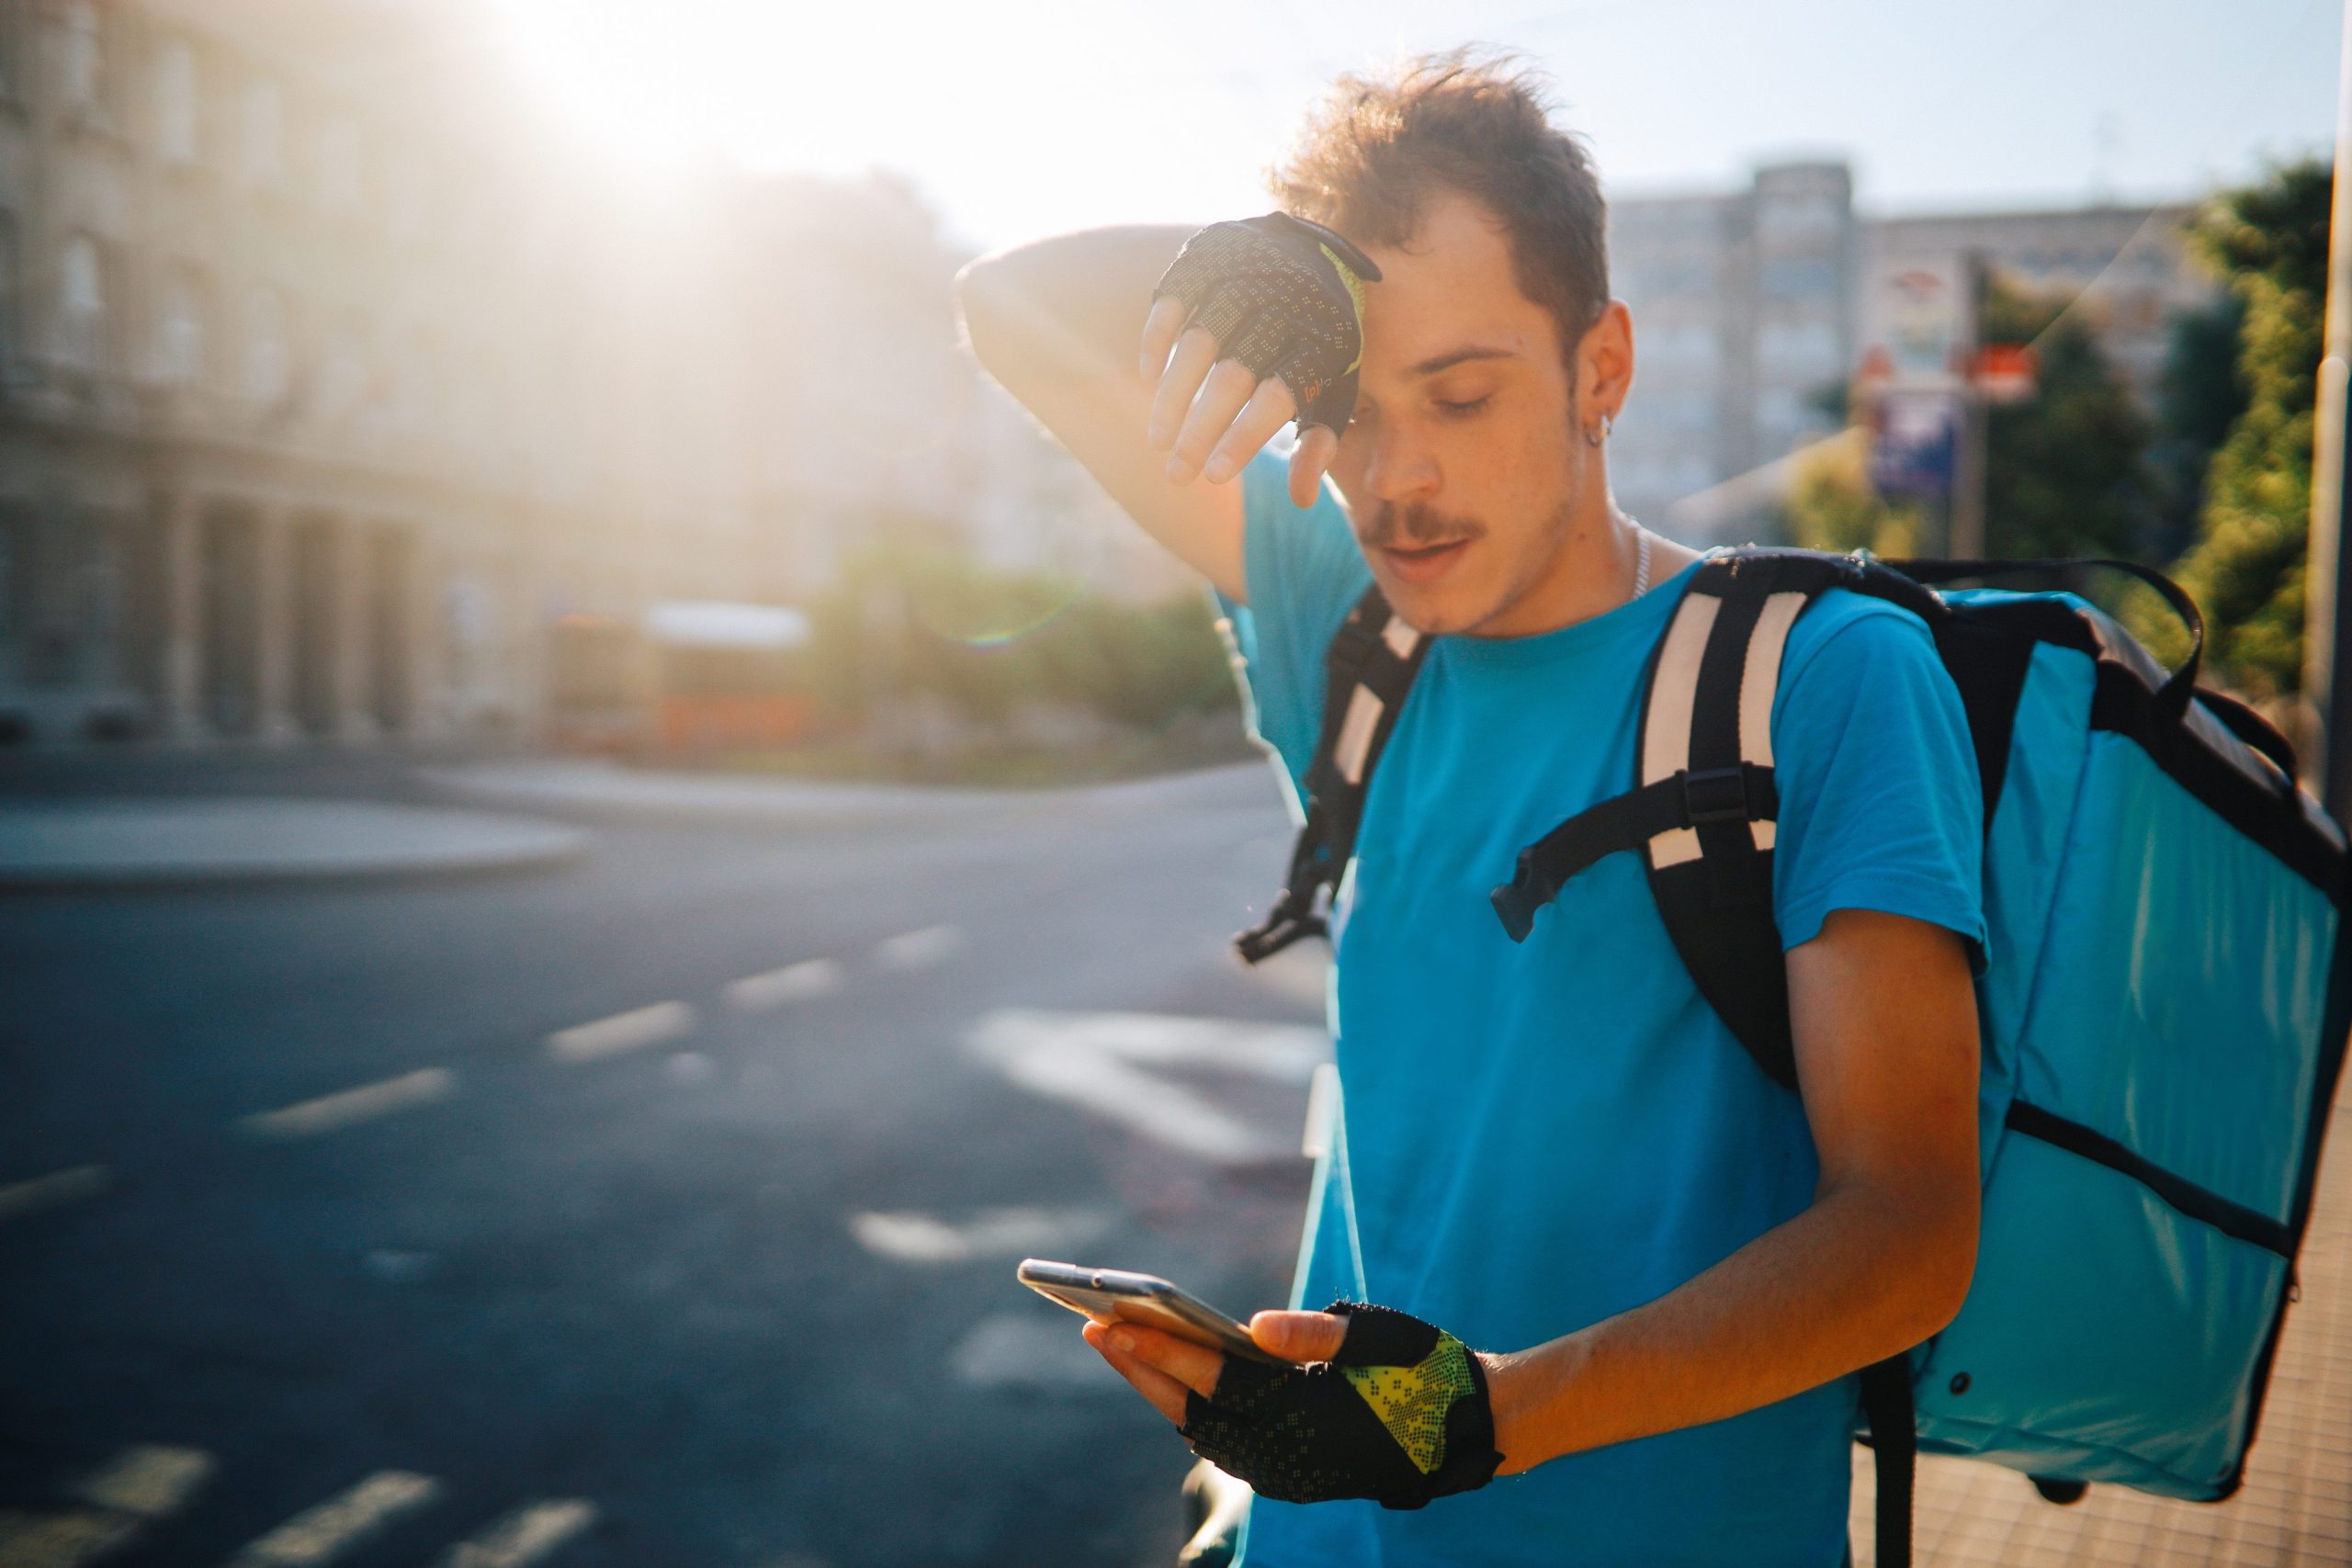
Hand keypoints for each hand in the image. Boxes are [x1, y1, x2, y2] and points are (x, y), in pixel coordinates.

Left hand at [1083, 1301, 1503, 1509]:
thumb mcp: (1382, 1335)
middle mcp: (1291, 1455)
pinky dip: (1191, 1409)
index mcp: (1309, 1414)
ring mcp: (1290, 1473)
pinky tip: (1170, 1378)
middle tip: (1092, 1326)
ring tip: (1119, 1345)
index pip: (1215, 1381)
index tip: (1113, 1324)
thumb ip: (1317, 1332)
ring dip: (1159, 1390)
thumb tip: (1252, 1324)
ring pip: (1204, 1431)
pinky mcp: (1293, 1474)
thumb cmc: (1426, 1370)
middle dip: (1141, 1369)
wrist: (1471, 1431)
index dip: (1160, 1351)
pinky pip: (1226, 1443)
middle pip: (1194, 1411)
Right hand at [1138, 213, 1378, 510]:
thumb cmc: (1321, 344)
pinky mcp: (1210, 255)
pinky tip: (1148, 377)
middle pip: (1234, 375)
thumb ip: (1318, 442)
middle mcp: (1286, 302)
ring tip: (1159, 442)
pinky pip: (1174, 301)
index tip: (1214, 477)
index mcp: (1324, 339)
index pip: (1279, 395)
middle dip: (1201, 431)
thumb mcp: (1333, 389)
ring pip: (1199, 343)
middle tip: (1176, 475)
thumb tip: (1302, 501)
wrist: (1312, 251)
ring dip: (1173, 397)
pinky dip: (1157, 340)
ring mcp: (1244, 274)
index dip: (1244, 438)